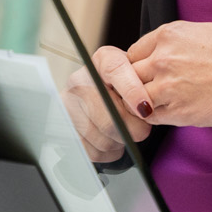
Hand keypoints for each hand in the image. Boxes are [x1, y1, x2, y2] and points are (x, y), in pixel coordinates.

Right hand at [62, 46, 153, 162]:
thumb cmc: (129, 83)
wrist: (101, 91)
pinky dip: (110, 151)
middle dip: (133, 129)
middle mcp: (80, 79)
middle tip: (142, 129)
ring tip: (126, 131)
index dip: (132, 91)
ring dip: (121, 141)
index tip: (146, 108)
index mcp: (102, 60)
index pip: (114, 70)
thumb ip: (146, 82)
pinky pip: (93, 151)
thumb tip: (146, 109)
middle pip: (108, 117)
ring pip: (103, 138)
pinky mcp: (65, 129)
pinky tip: (113, 139)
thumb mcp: (139, 73)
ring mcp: (68, 104)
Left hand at [128, 22, 211, 127]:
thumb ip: (172, 41)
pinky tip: (169, 111)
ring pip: (135, 98)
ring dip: (142, 101)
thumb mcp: (201, 31)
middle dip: (135, 83)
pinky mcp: (177, 111)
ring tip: (158, 102)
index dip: (138, 65)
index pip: (133, 52)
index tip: (143, 73)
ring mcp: (167, 86)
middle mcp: (163, 58)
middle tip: (146, 89)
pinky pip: (150, 116)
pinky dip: (154, 116)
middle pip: (128, 75)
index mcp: (168, 35)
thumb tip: (158, 53)